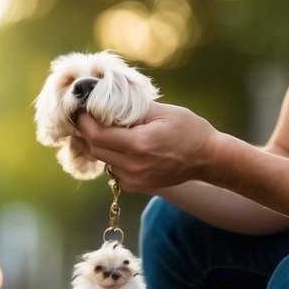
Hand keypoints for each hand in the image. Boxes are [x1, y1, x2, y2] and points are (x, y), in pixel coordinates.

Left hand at [74, 103, 217, 191]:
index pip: (97, 135)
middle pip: (96, 149)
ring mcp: (135, 180)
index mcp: (139, 145)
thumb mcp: (162, 111)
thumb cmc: (188, 130)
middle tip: (90, 116)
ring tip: (111, 130)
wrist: (207, 158)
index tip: (81, 110)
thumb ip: (130, 108)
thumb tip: (104, 102)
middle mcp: (134, 166)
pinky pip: (114, 171)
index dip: (84, 122)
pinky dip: (113, 157)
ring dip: (102, 145)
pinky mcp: (137, 186)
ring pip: (103, 160)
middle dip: (89, 132)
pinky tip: (125, 147)